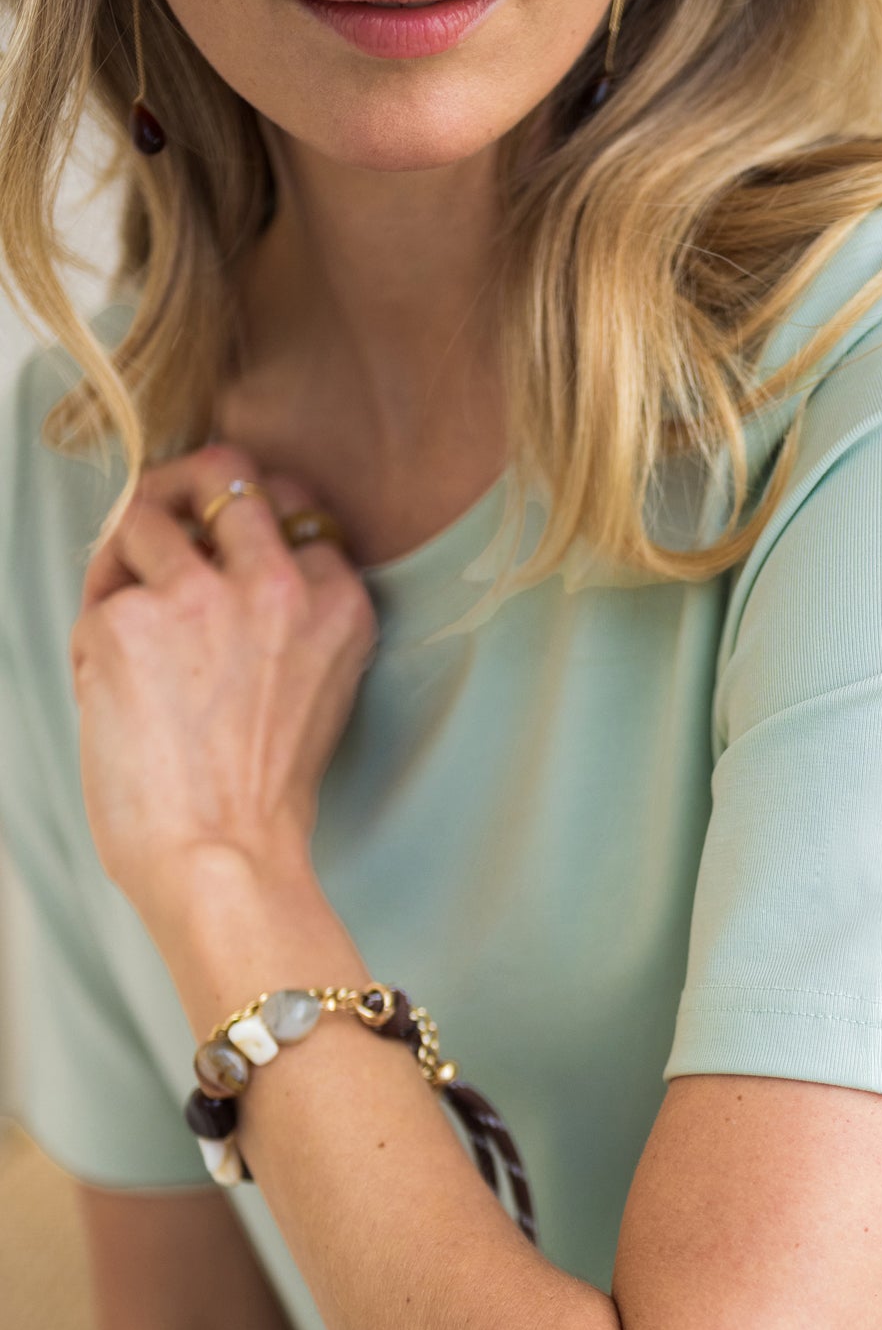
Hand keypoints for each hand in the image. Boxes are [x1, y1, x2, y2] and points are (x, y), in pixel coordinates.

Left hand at [69, 445, 375, 949]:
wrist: (222, 857)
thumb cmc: (262, 796)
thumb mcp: (318, 688)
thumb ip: (290, 615)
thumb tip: (214, 551)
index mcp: (338, 605)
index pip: (298, 509)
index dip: (251, 523)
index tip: (230, 545)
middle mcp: (279, 584)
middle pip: (226, 472)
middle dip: (187, 488)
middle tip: (166, 521)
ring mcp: (201, 595)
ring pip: (147, 518)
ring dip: (128, 561)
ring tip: (131, 627)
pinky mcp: (129, 618)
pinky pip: (99, 592)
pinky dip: (95, 632)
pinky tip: (112, 689)